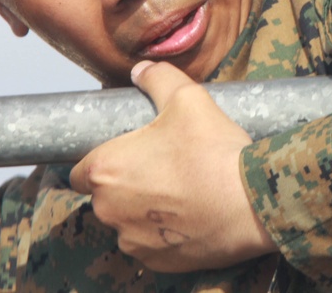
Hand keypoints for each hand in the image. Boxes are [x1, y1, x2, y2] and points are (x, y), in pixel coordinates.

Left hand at [70, 60, 276, 271]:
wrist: (251, 203)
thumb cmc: (213, 150)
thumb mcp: (188, 98)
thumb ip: (158, 78)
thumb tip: (142, 69)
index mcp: (105, 169)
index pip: (80, 169)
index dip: (103, 159)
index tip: (128, 153)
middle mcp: (108, 210)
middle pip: (104, 196)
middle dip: (126, 183)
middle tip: (162, 166)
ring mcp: (131, 240)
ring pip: (127, 221)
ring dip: (143, 210)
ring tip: (180, 191)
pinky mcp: (156, 261)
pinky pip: (150, 244)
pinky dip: (164, 233)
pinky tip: (189, 215)